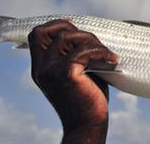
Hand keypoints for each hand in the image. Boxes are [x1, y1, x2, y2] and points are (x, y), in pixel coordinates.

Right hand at [28, 20, 117, 143]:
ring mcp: (50, 71)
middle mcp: (41, 68)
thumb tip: (84, 33)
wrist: (88, 125)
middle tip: (94, 42)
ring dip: (90, 40)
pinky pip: (83, 51)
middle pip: (45, 31)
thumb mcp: (75, 72)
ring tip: (106, 52)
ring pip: (66, 37)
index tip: (76, 28)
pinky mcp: (66, 74)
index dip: (55, 25)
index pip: (36, 34)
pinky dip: (101, 52)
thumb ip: (72, 54)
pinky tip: (113, 59)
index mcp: (41, 67)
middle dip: (72, 28)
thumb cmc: (86, 98)